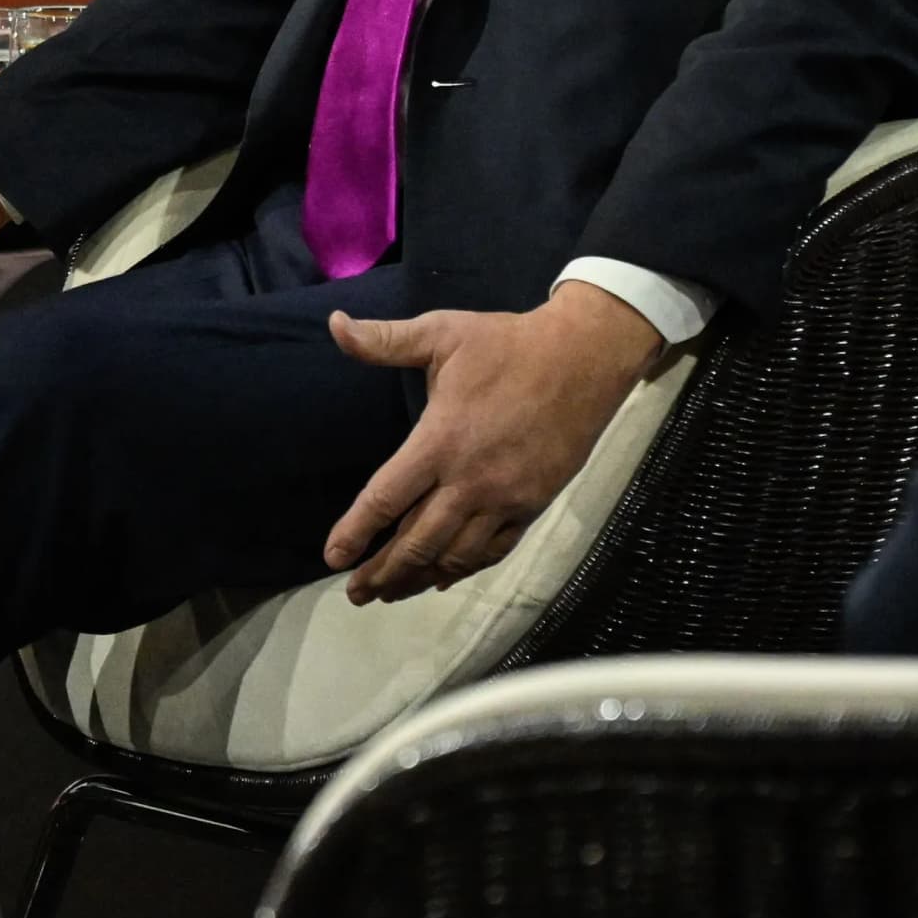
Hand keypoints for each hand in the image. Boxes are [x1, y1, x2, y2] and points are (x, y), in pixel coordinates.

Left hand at [321, 282, 668, 603]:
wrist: (585, 359)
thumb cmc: (508, 344)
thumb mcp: (442, 332)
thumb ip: (385, 340)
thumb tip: (334, 324)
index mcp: (441, 441)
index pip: (387, 498)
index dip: (356, 531)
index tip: (333, 557)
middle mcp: (471, 480)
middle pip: (418, 540)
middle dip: (383, 572)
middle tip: (355, 593)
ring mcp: (506, 498)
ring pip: (456, 553)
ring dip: (419, 578)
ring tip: (390, 593)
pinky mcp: (533, 505)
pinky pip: (495, 549)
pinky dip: (466, 568)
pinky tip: (444, 577)